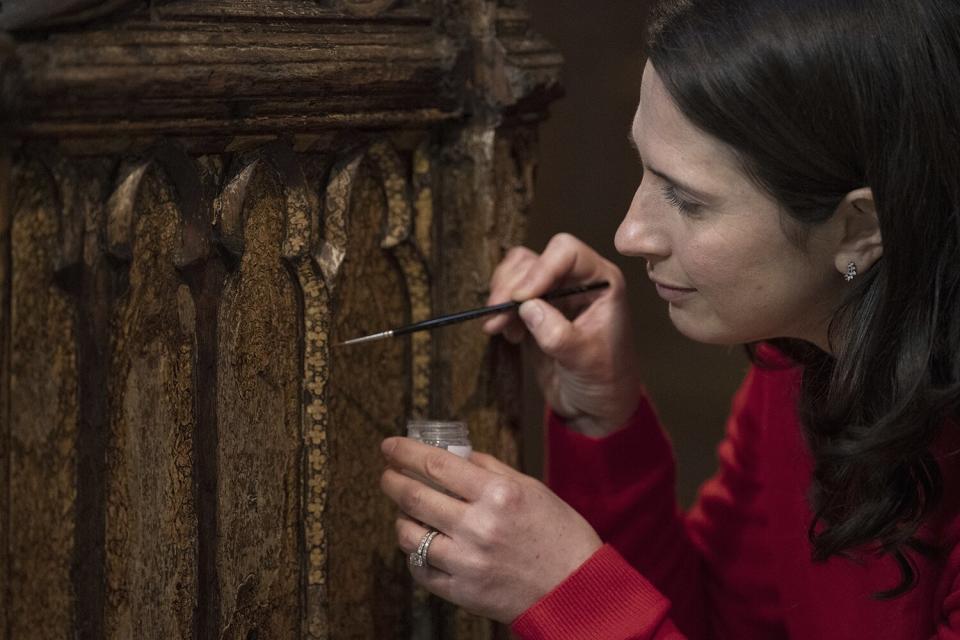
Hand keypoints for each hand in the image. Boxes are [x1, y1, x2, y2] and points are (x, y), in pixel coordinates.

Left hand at [380, 437, 601, 622]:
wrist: (577, 590)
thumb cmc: (560, 535)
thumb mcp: (532, 489)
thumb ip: (490, 469)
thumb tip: (455, 453)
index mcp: (498, 494)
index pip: (437, 464)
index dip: (405, 452)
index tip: (390, 446)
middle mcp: (479, 526)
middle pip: (415, 496)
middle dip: (393, 480)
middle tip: (388, 475)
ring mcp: (467, 561)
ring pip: (409, 534)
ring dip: (401, 518)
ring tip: (406, 511)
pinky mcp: (462, 591)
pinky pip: (421, 568)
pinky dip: (414, 552)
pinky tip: (422, 542)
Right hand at [483, 233, 641, 436]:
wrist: (596, 405)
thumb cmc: (604, 380)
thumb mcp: (584, 359)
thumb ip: (557, 333)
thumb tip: (527, 307)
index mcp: (601, 282)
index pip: (566, 252)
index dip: (540, 269)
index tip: (520, 299)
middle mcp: (578, 280)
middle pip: (535, 260)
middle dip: (512, 285)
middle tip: (497, 314)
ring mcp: (556, 293)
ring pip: (518, 271)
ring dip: (502, 295)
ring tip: (499, 326)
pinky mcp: (536, 309)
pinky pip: (510, 292)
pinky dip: (501, 309)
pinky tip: (508, 334)